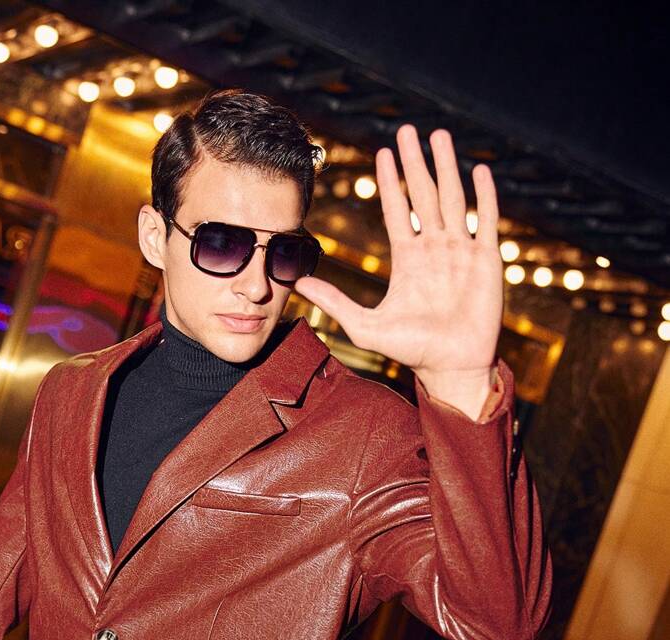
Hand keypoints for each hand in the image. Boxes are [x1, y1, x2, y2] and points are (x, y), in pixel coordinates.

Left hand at [295, 124, 503, 416]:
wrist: (450, 367)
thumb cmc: (411, 350)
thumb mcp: (364, 324)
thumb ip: (334, 301)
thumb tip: (296, 283)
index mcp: (409, 259)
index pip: (397, 210)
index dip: (390, 181)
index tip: (383, 152)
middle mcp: (435, 249)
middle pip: (423, 195)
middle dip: (415, 162)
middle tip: (407, 129)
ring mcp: (461, 252)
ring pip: (453, 198)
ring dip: (446, 167)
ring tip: (439, 136)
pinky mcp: (486, 261)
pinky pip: (486, 221)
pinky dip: (484, 196)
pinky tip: (480, 170)